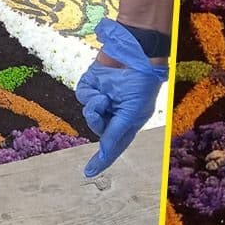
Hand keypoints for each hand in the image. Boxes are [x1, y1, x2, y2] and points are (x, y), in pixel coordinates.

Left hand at [75, 20, 166, 177]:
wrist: (136, 52)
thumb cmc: (141, 83)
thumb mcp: (131, 113)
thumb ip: (116, 133)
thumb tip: (104, 151)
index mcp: (128, 122)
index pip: (113, 145)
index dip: (102, 160)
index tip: (88, 172)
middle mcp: (114, 111)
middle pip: (98, 128)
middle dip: (97, 121)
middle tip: (101, 107)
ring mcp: (103, 97)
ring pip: (88, 112)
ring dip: (94, 107)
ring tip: (104, 97)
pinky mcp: (93, 83)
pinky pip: (83, 96)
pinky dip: (89, 93)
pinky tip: (100, 88)